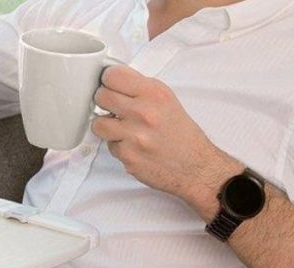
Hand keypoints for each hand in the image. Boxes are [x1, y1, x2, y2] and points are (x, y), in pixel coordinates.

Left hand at [92, 66, 243, 218]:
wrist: (195, 166)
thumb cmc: (181, 133)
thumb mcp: (167, 100)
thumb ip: (140, 89)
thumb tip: (112, 81)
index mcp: (154, 93)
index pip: (113, 76)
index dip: (108, 81)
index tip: (110, 86)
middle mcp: (144, 112)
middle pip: (101, 97)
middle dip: (104, 102)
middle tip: (113, 108)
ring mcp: (134, 136)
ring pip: (98, 124)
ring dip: (106, 127)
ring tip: (121, 129)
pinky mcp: (128, 156)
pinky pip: (109, 146)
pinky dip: (118, 146)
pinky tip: (133, 146)